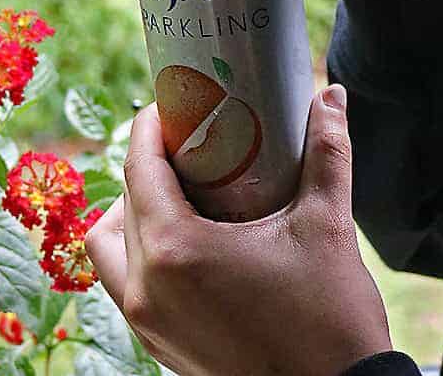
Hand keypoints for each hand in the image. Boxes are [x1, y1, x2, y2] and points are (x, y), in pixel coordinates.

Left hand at [86, 87, 391, 375]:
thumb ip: (328, 152)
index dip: (150, 126)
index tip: (174, 102)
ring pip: (111, 249)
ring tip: (184, 189)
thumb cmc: (330, 319)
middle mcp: (146, 290)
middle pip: (124, 202)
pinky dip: (144, 250)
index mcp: (174, 252)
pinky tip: (192, 236)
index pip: (138, 168)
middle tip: (190, 139)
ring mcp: (149, 325)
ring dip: (135, 210)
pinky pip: (128, 284)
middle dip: (151, 162)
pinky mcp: (161, 347)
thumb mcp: (328, 223)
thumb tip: (331, 95)